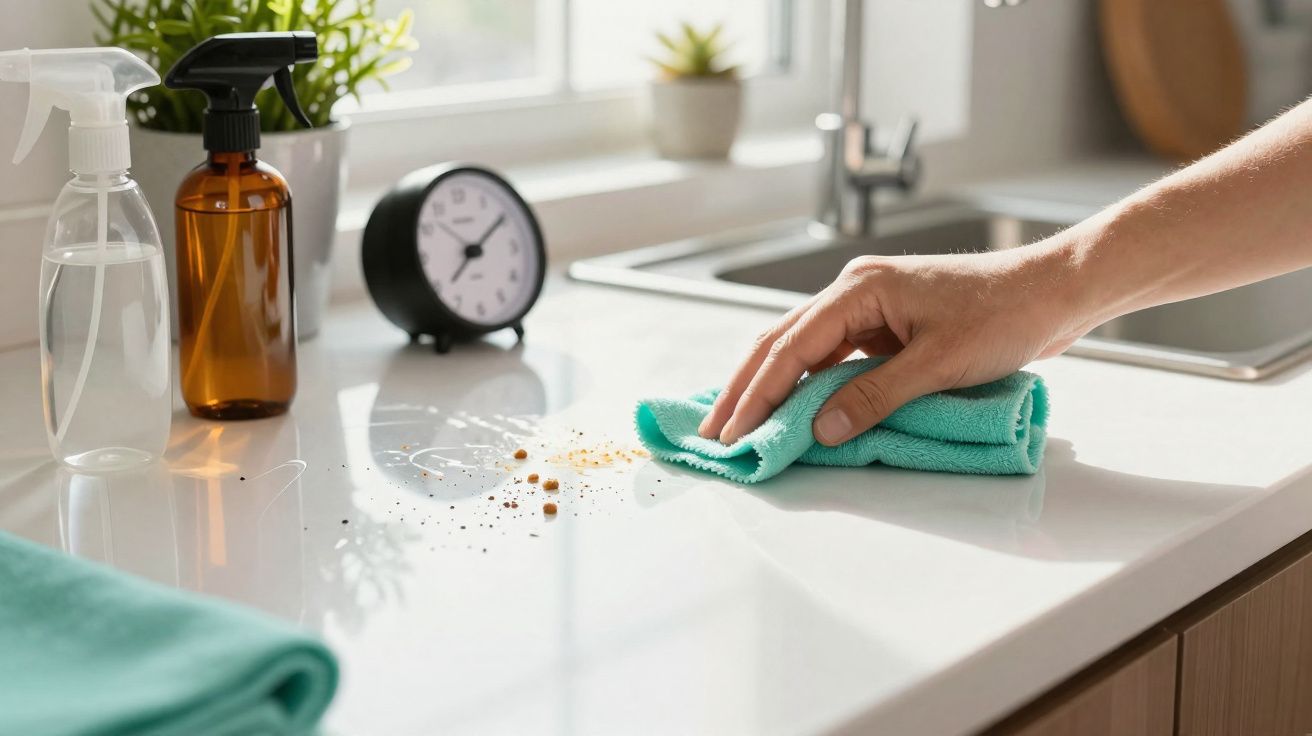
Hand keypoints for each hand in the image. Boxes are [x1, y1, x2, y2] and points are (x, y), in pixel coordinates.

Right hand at [698, 244, 1086, 445]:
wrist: (1053, 291)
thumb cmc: (1005, 315)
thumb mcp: (938, 364)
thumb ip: (875, 397)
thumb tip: (821, 431)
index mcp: (859, 289)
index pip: (791, 347)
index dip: (758, 393)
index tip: (732, 432)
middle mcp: (854, 291)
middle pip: (782, 342)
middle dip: (746, 389)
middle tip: (714, 432)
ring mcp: (868, 306)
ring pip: (802, 348)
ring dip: (771, 386)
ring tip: (740, 423)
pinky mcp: (885, 323)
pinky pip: (832, 355)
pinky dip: (806, 382)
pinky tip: (791, 406)